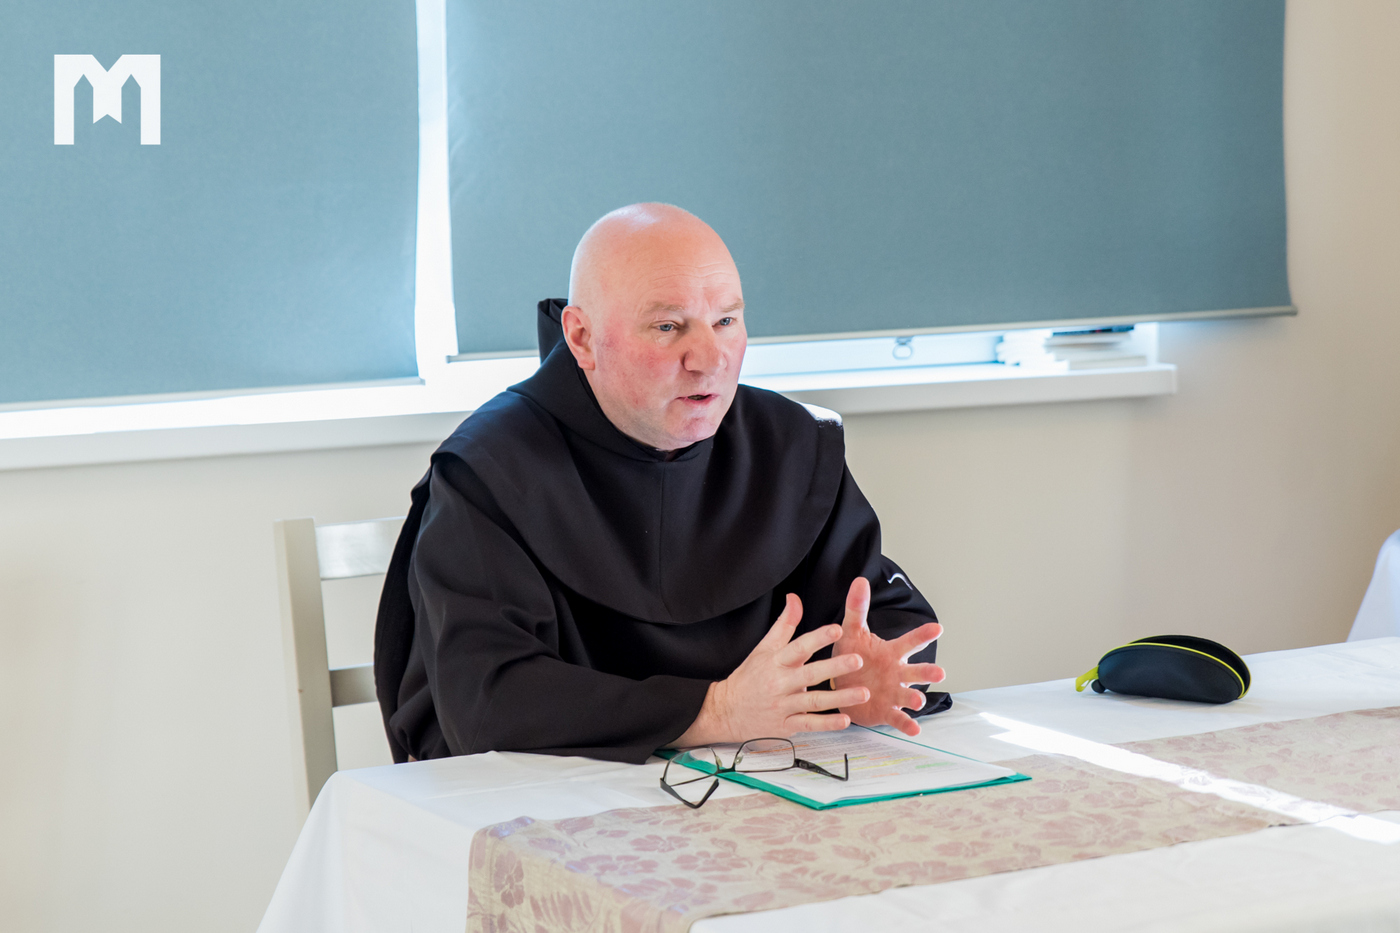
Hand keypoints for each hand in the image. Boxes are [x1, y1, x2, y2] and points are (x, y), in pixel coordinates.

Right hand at [671, 594, 870, 745]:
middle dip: (835, 667)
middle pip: (810, 674)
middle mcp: (780, 683)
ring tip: (863, 693)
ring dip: (840, 698)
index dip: (818, 637)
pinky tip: (845, 720)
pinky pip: (809, 724)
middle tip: (858, 660)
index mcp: (776, 661)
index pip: (798, 647)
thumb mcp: (763, 648)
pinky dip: (827, 724)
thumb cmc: (749, 677)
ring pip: (814, 702)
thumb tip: (795, 598)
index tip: (837, 629)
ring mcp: (783, 706)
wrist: (726, 710)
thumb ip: (784, 624)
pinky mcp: (786, 725)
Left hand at [832, 576, 944, 736]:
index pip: (910, 641)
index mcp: (891, 652)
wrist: (840, 685)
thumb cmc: (851, 657)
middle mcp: (897, 672)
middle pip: (916, 671)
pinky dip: (906, 723)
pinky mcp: (886, 710)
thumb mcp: (851, 632)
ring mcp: (894, 692)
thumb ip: (856, 608)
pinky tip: (915, 729)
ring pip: (909, 694)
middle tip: (939, 672)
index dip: (923, 635)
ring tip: (919, 701)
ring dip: (915, 698)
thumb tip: (860, 581)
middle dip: (928, 671)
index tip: (938, 627)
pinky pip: (898, 717)